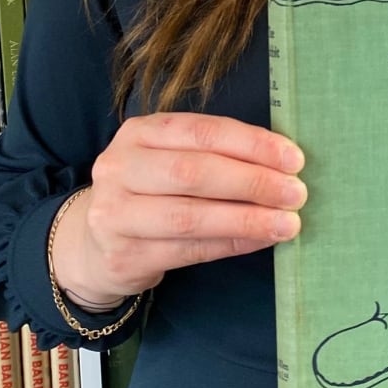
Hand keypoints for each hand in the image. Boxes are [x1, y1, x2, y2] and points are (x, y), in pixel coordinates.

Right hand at [50, 113, 306, 307]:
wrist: (91, 243)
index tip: (294, 158)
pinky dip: (231, 243)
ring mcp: (116, 214)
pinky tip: (261, 240)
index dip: (251, 143)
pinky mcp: (123, 256)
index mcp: (138, 132)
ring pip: (191, 215)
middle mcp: (120, 167)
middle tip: (296, 192)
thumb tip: (282, 163)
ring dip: (247, 219)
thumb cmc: (149, 191)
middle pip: (194, 171)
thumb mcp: (169, 158)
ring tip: (288, 222)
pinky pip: (189, 250)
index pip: (202, 131)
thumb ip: (213, 154)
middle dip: (253, 181)